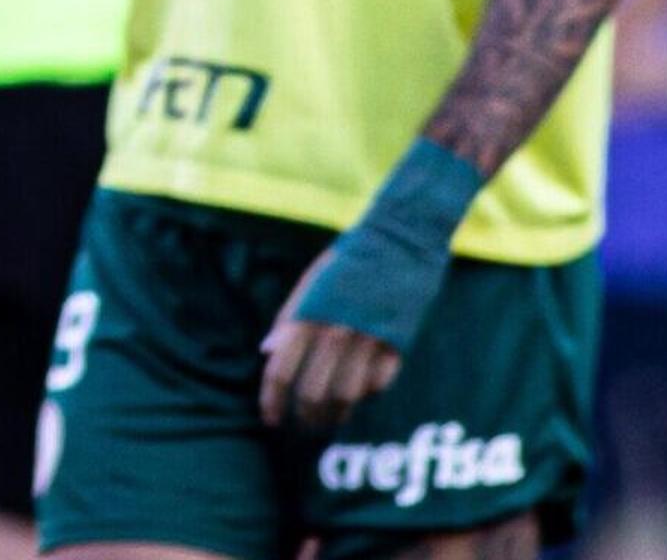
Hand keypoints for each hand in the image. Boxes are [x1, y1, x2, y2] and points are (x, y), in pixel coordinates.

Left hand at [260, 256, 405, 430]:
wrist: (399, 240)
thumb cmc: (349, 260)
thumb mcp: (311, 284)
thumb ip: (288, 319)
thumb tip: (266, 352)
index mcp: (308, 316)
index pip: (281, 372)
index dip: (272, 401)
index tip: (270, 420)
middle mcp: (335, 332)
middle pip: (312, 393)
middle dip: (303, 417)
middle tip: (302, 426)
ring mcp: (368, 342)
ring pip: (346, 398)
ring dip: (334, 417)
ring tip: (328, 422)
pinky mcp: (398, 346)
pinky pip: (377, 385)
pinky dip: (365, 396)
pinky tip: (358, 397)